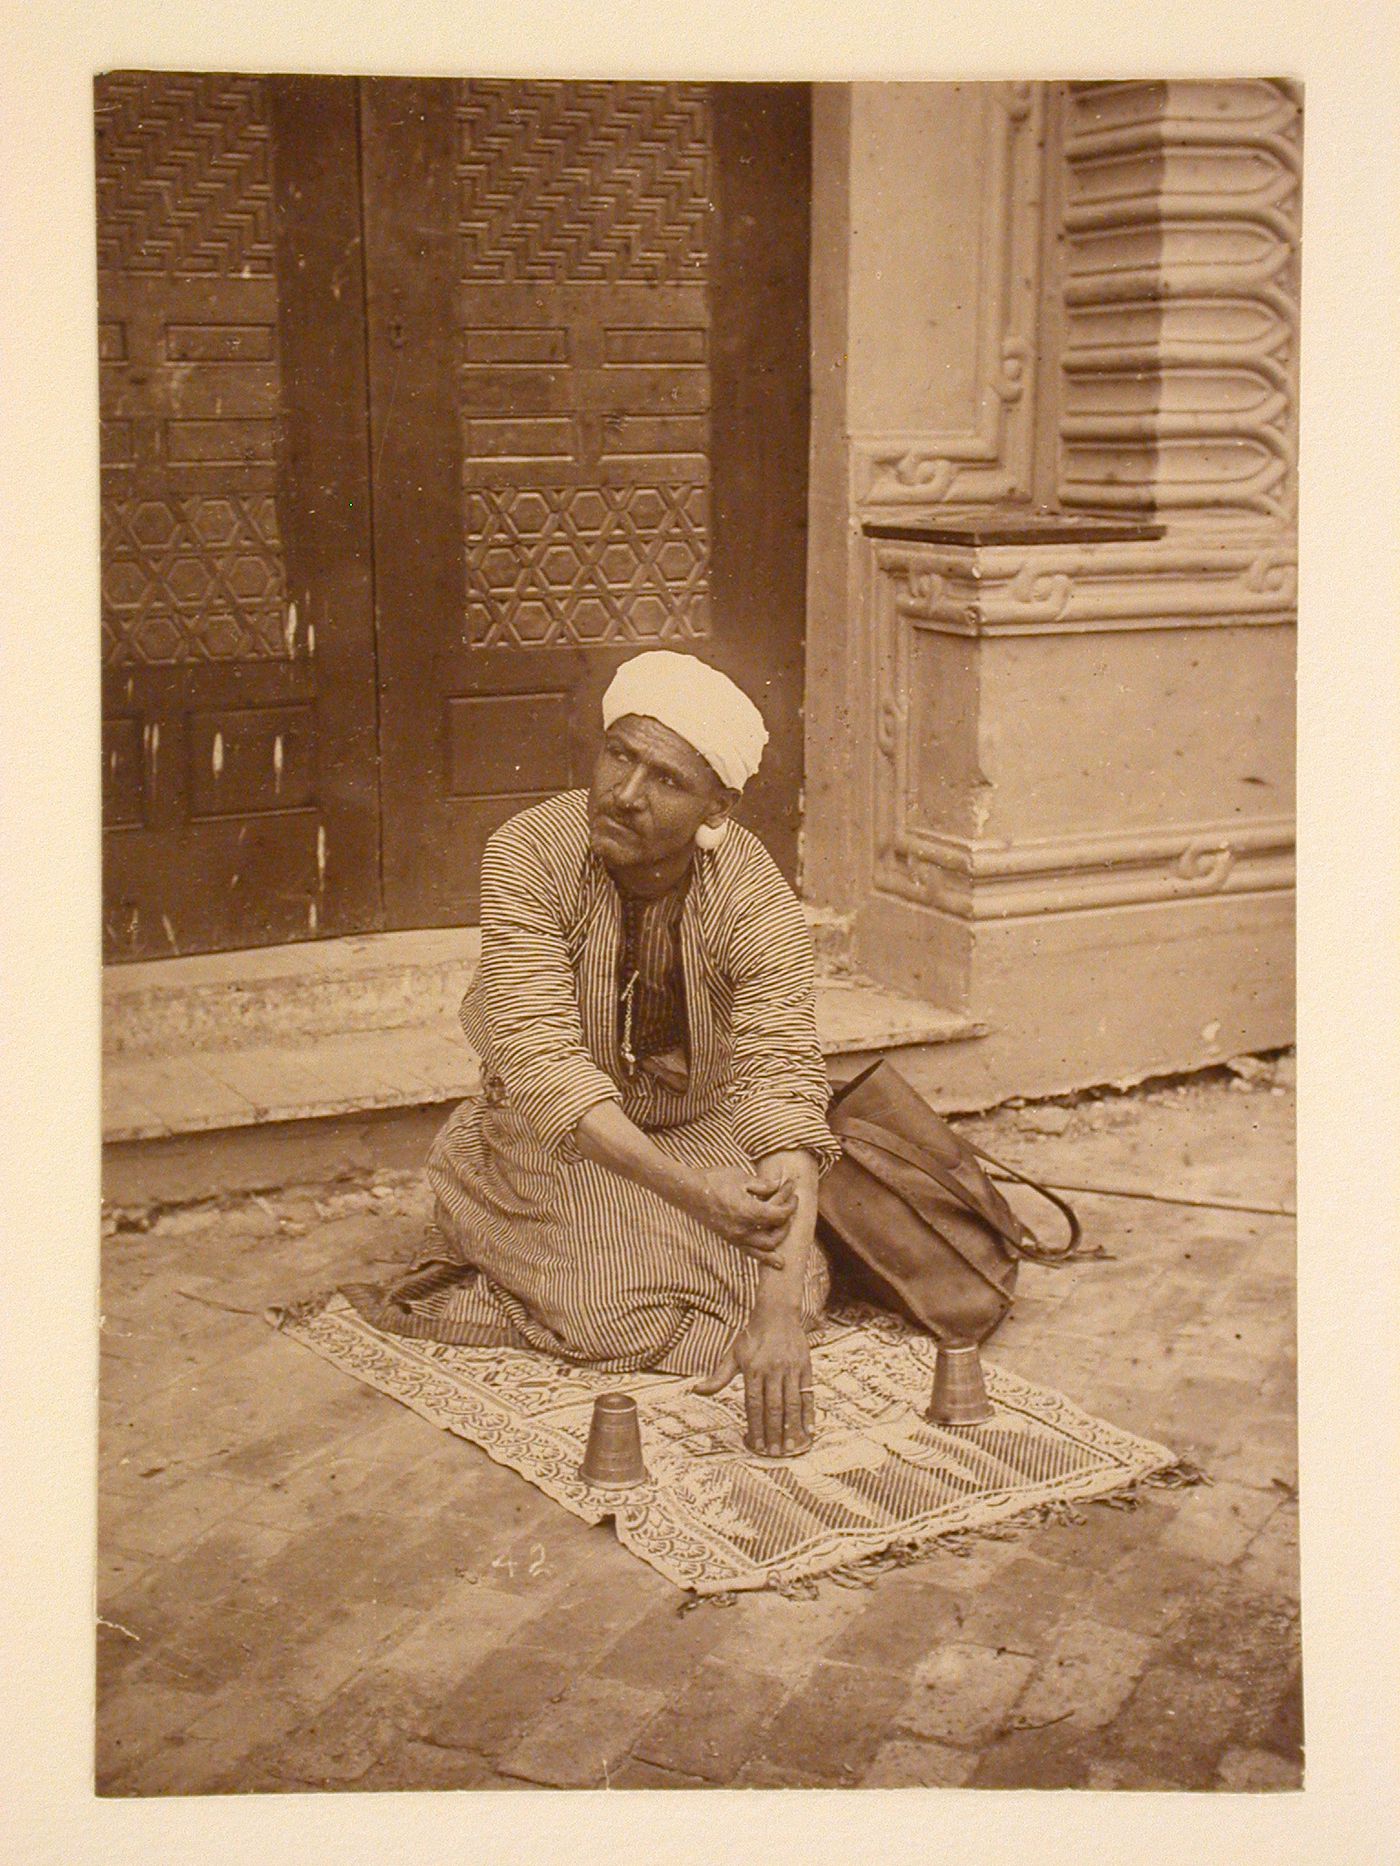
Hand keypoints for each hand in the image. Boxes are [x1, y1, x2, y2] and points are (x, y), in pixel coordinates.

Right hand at [691, 1165, 796, 1265]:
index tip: (793, 1192)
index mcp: (748, 1212)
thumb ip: (763, 1184)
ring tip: (785, 1245)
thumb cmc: (714, 1180)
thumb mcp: (741, 1177)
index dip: (790, 1205)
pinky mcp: (729, 1238)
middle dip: (786, 1223)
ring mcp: (735, 1237)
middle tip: (789, 1208)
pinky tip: (775, 1261)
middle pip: (775, 1235)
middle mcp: (743, 1230)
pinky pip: (750, 1252)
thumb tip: (778, 1185)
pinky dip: (764, 1257)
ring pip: (763, 1250)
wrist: (688, 1191)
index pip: (779, 1215)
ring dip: (777, 1245)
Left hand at [694, 1310, 815, 1455]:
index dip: (755, 1426)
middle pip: (773, 1407)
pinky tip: (809, 1430)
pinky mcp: (805, 1368)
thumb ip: (718, 1377)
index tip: (755, 1444)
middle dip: (773, 1432)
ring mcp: (790, 1369)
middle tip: (773, 1453)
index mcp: (753, 1370)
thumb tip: (696, 1390)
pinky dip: (809, 1413)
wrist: (777, 1314)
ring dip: (791, 1427)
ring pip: (792, 1403)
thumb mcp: (733, 1355)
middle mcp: (772, 1370)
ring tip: (789, 1447)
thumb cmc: (751, 1337)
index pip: (753, 1404)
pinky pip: (808, 1394)